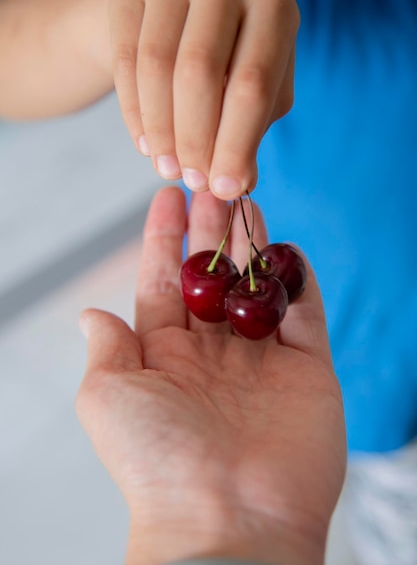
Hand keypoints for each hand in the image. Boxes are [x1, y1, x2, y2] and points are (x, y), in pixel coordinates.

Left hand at [76, 187, 345, 564]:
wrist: (227, 519)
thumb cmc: (157, 460)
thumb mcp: (108, 398)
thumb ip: (107, 349)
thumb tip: (92, 314)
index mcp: (165, 355)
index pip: (163, 281)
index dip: (164, 238)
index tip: (166, 197)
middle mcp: (212, 354)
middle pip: (213, 277)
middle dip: (210, 230)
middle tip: (211, 183)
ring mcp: (261, 361)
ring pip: (256, 286)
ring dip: (252, 245)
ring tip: (246, 199)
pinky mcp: (307, 371)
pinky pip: (305, 314)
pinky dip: (298, 281)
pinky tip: (287, 249)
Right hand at [108, 0, 299, 198]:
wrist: (174, 16)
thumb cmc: (228, 62)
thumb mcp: (253, 93)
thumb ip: (251, 133)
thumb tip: (238, 185)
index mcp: (275, 5)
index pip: (253, 85)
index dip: (237, 144)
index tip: (225, 189)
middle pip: (202, 74)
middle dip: (196, 141)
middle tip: (193, 182)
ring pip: (158, 68)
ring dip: (162, 131)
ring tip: (168, 169)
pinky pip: (126, 61)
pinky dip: (135, 113)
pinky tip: (147, 145)